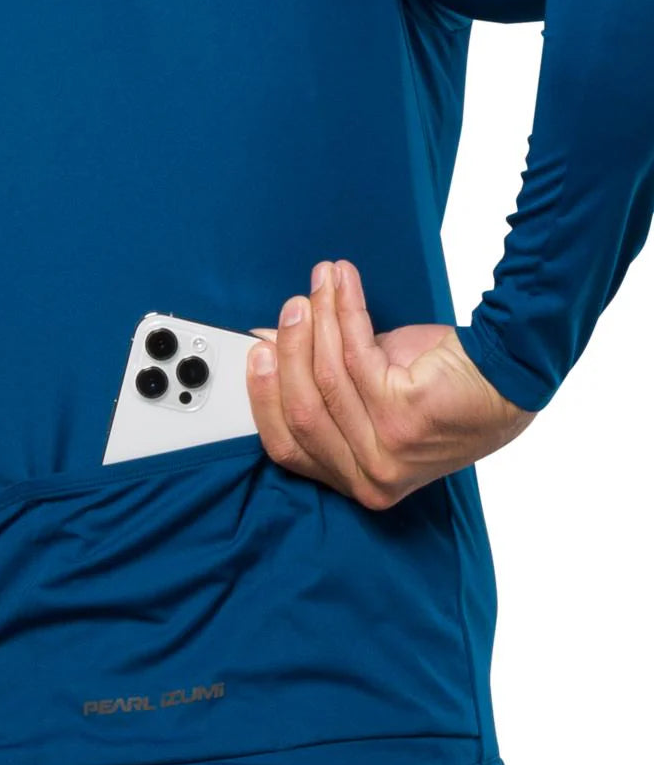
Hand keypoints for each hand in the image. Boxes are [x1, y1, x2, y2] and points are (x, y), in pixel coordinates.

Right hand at [244, 259, 536, 509]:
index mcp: (355, 480)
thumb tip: (268, 344)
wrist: (505, 378)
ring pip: (326, 378)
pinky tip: (342, 284)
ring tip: (319, 285)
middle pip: (301, 411)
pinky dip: (344, 311)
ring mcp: (387, 452)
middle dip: (290, 351)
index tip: (258, 352)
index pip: (287, 447)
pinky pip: (356, 354)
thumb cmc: (440, 388)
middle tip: (292, 307)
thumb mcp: (366, 389)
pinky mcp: (404, 418)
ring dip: (317, 322)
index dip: (266, 397)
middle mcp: (369, 477)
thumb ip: (319, 376)